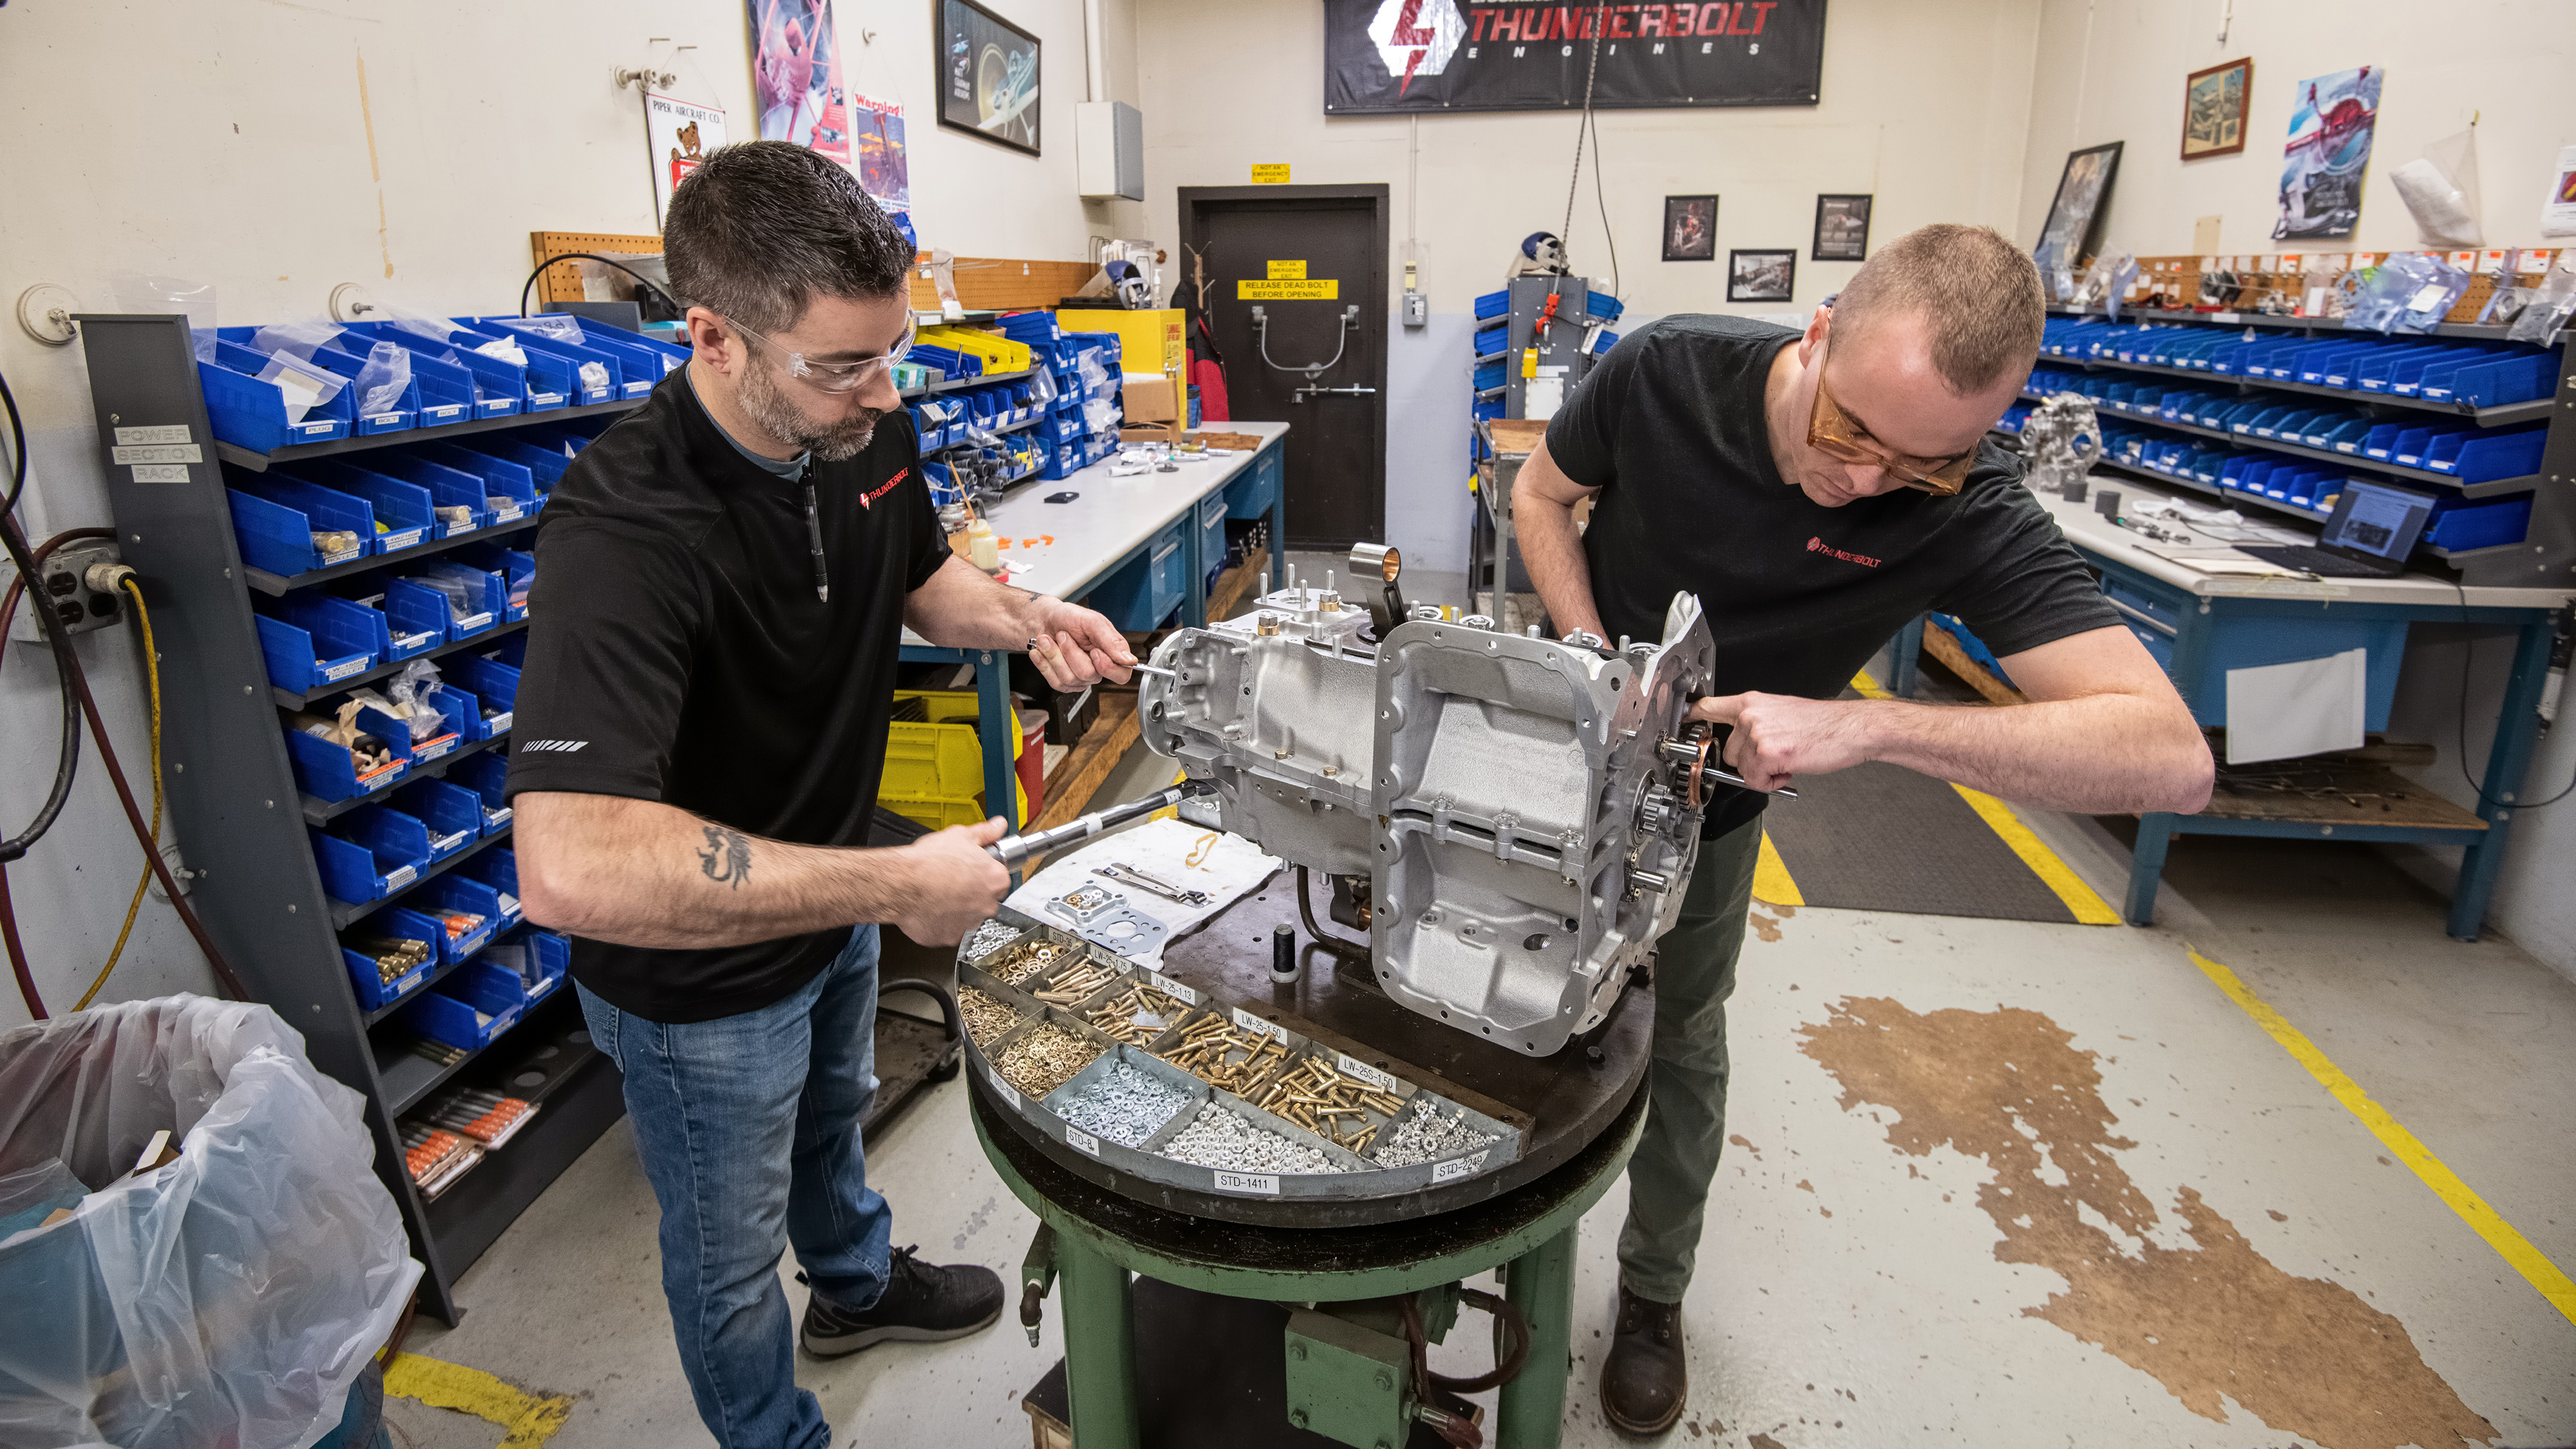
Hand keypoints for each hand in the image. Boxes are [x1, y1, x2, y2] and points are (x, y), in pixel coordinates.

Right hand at [891, 817, 1010, 945]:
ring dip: (957, 909)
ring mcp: (969, 924)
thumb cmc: (930, 861)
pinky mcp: (950, 938)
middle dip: (971, 892)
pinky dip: (940, 922)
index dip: (983, 873)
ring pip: (967, 917)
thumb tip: (999, 825)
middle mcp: (987, 905)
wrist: (903, 884)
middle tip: (952, 881)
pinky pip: (948, 930)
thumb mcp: (960, 835)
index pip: (999, 879)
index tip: (971, 871)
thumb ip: (985, 832)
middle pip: (985, 900)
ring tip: (938, 894)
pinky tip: (929, 908)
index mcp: (995, 879)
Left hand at [1027, 598, 1136, 686]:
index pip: (1121, 675)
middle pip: (1088, 675)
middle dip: (1070, 652)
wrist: (1045, 620)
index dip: (1107, 667)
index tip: (1094, 650)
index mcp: (1111, 653)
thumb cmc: (1070, 618)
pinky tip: (1044, 651)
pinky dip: (1044, 663)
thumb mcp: (1092, 621)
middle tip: (1064, 635)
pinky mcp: (1063, 683)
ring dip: (1054, 655)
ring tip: (1050, 640)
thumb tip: (1129, 660)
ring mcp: (1079, 677)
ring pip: (1069, 678)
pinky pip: (1055, 681)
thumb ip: (1112, 640)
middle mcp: (1097, 668)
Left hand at [1689, 693, 1879, 792]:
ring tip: (1787, 760)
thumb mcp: (1782, 712)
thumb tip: (1741, 741)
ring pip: (1741, 769)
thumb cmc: (1823, 724)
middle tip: (1775, 756)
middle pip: (1726, 751)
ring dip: (1762, 773)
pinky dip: (1772, 782)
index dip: (1691, 716)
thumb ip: (1756, 723)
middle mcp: (1750, 715)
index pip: (1709, 707)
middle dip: (1748, 761)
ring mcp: (1756, 733)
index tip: (1679, 720)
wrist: (1851, 729)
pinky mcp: (1767, 753)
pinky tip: (1789, 769)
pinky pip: (1756, 780)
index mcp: (1752, 702)